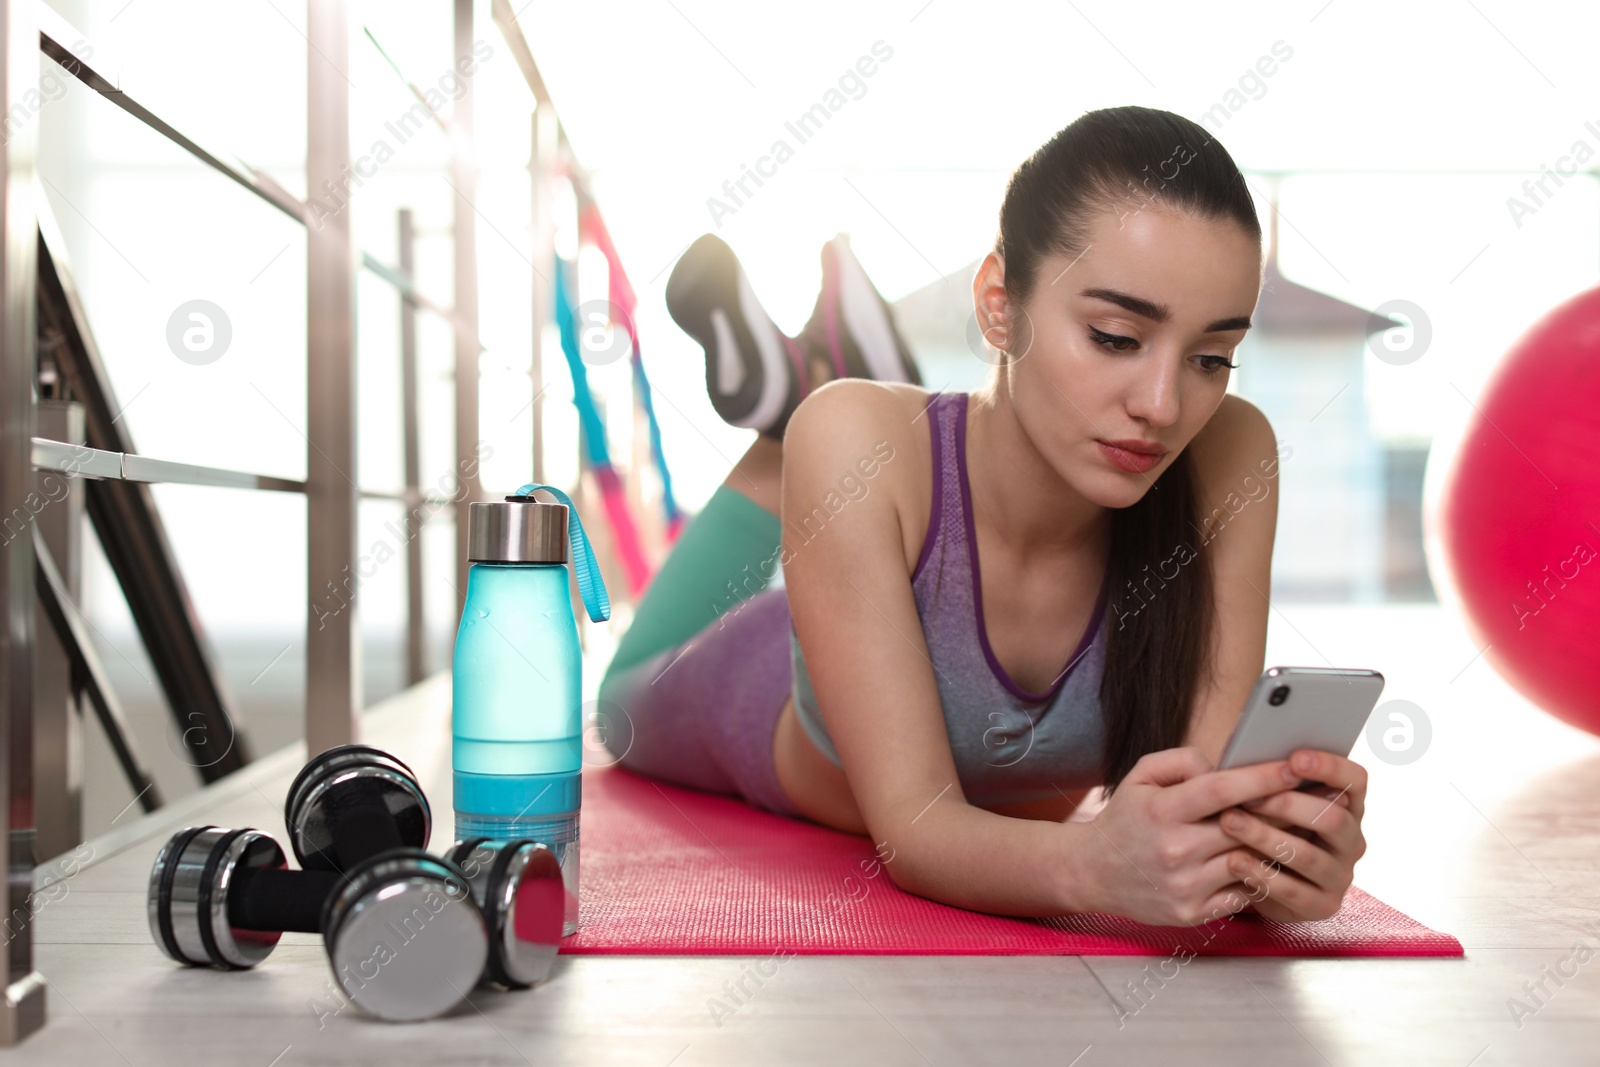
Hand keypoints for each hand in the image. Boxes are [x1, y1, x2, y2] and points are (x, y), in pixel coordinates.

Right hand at [1078, 746, 1312, 926]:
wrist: (1093, 872)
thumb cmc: (1126, 819)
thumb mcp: (1140, 777)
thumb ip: (1182, 761)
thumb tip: (1224, 767)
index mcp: (1161, 811)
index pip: (1220, 790)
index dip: (1261, 777)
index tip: (1293, 767)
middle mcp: (1174, 850)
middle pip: (1244, 828)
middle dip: (1279, 812)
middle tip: (1309, 798)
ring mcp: (1185, 886)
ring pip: (1249, 862)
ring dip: (1273, 846)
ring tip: (1295, 830)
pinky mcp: (1193, 912)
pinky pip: (1242, 892)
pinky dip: (1255, 876)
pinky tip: (1263, 862)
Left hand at [1217, 748, 1367, 921]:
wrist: (1259, 879)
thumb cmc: (1264, 823)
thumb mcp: (1270, 798)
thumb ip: (1271, 778)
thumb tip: (1252, 756)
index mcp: (1347, 806)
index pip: (1355, 781)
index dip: (1330, 767)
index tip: (1294, 758)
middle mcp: (1351, 840)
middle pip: (1332, 818)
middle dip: (1288, 805)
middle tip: (1249, 796)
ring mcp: (1341, 875)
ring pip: (1309, 855)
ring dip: (1266, 837)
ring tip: (1230, 822)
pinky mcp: (1323, 905)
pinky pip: (1294, 891)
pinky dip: (1261, 874)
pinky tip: (1234, 861)